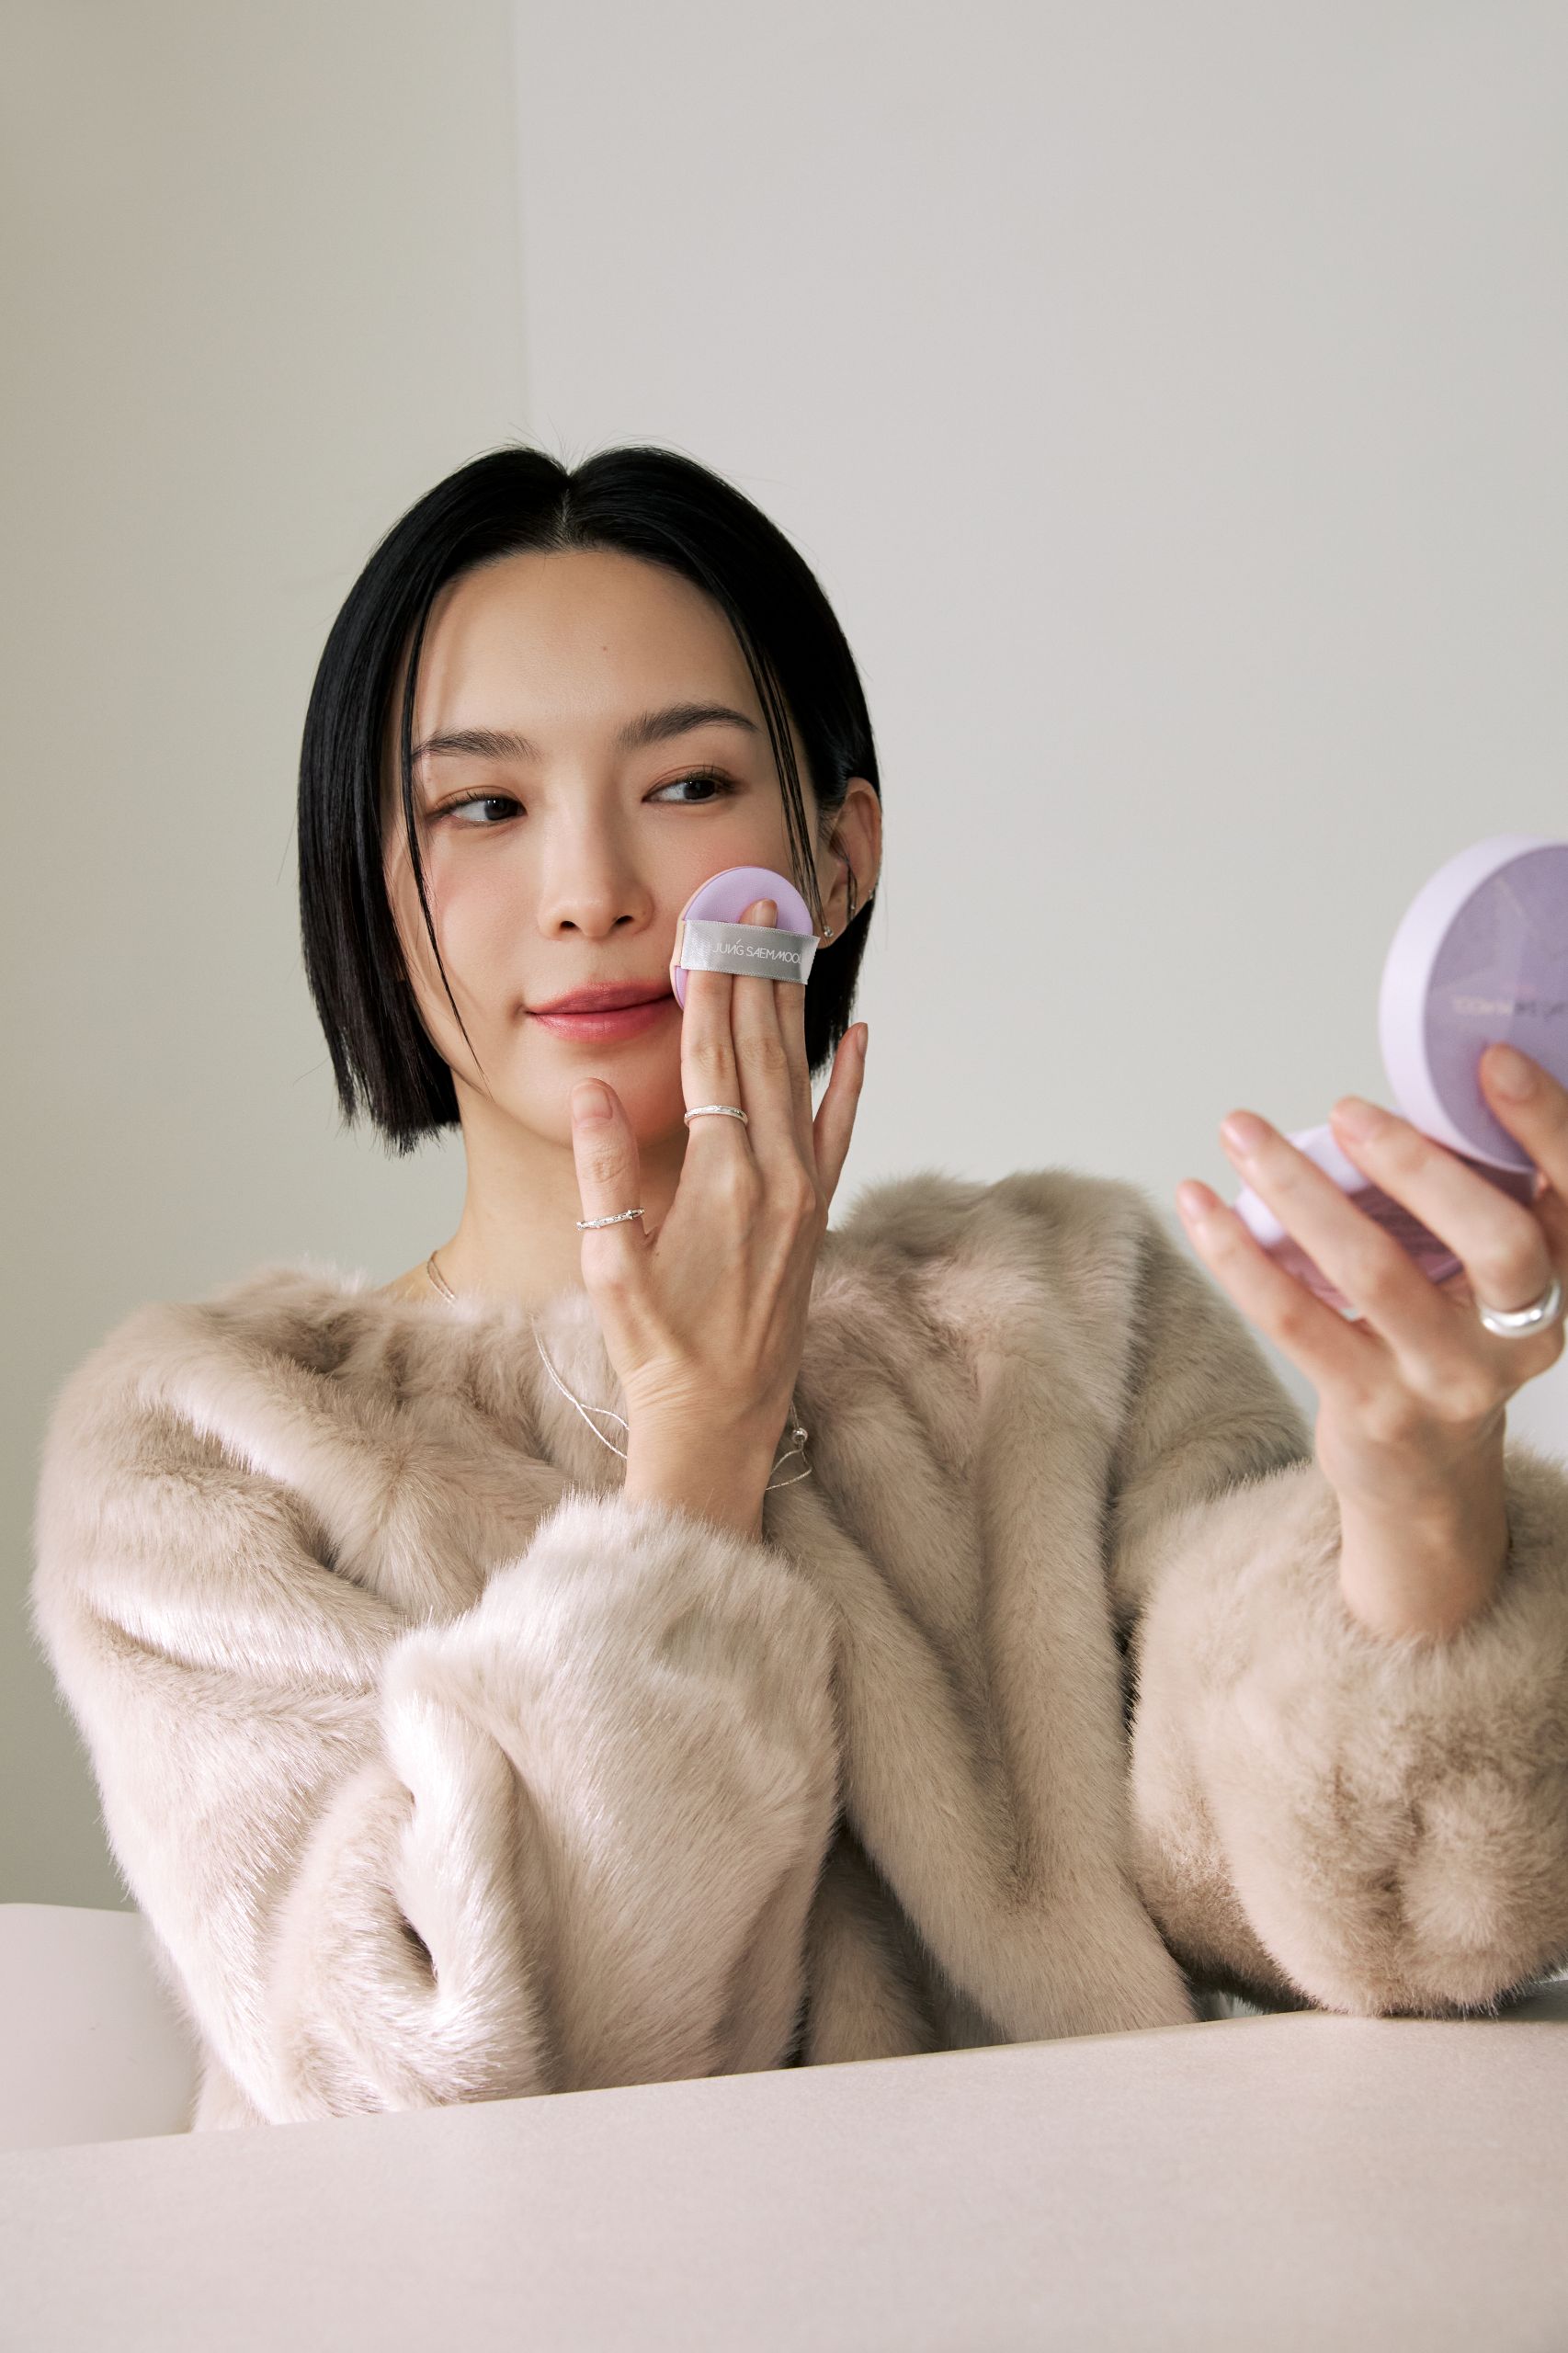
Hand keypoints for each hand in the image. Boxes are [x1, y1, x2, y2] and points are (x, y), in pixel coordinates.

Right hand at [570, 897, 867, 1453]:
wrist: (720, 1417)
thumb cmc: (658, 1348)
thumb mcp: (612, 1264)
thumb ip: (605, 1172)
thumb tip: (596, 1090)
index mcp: (721, 1181)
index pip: (712, 1062)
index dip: (709, 992)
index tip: (707, 935)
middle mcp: (775, 1178)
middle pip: (761, 1054)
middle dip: (755, 977)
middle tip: (754, 909)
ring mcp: (804, 1195)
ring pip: (798, 1079)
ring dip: (791, 1011)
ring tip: (788, 947)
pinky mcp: (816, 1215)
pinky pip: (839, 1130)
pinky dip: (849, 1081)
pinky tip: (859, 1039)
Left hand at [1174, 1043, 1567, 1633]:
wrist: (1428, 1479)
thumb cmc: (1445, 1340)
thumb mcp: (1483, 1276)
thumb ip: (1463, 1195)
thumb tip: (1390, 1090)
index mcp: (1560, 1277)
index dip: (1546, 1125)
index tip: (1493, 1061)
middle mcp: (1519, 1333)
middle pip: (1497, 1244)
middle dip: (1420, 1165)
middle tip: (1347, 1108)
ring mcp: (1446, 1378)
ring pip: (1375, 1272)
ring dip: (1299, 1190)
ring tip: (1243, 1133)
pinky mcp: (1372, 1408)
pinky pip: (1296, 1319)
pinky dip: (1239, 1254)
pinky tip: (1200, 1205)